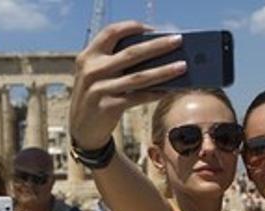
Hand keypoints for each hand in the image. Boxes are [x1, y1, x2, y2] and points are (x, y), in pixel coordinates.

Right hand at [68, 22, 183, 148]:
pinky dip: (154, 93)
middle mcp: (92, 70)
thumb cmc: (96, 96)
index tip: (152, 28)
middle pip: (131, 53)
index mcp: (88, 56)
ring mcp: (99, 89)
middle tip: (178, 41)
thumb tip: (154, 54)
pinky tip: (169, 90)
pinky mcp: (108, 107)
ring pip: (138, 77)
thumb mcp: (97, 75)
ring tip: (182, 66)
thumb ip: (115, 62)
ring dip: (163, 71)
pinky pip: (137, 97)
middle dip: (158, 46)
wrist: (81, 129)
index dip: (132, 27)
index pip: (110, 32)